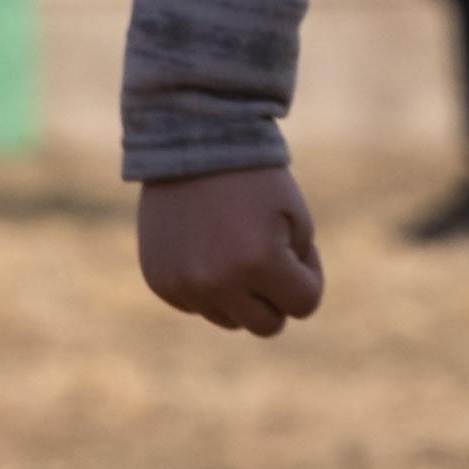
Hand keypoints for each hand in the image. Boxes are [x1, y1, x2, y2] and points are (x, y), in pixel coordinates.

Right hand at [138, 168, 324, 336]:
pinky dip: (208, 287)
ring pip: (230, 320)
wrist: (193, 142)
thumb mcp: (297, 222)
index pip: (305, 305)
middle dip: (277, 294)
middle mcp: (216, 282)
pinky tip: (205, 247)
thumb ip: (295, 276)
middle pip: (268, 326)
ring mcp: (182, 285)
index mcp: (257, 263)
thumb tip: (274, 312)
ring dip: (241, 294)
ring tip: (234, 247)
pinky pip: (197, 306)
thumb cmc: (256, 180)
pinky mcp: (160, 282)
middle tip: (269, 254)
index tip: (298, 246)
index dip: (309, 274)